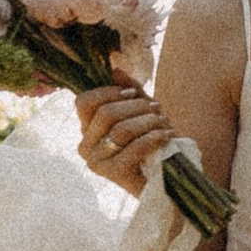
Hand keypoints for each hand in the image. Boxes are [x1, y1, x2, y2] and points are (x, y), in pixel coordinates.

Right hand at [75, 79, 175, 196]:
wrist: (166, 179)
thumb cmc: (151, 142)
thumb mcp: (140, 112)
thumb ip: (128, 91)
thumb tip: (116, 71)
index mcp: (86, 129)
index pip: (83, 102)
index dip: (109, 92)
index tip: (134, 94)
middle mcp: (85, 147)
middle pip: (105, 113)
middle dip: (137, 106)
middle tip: (157, 109)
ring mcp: (97, 162)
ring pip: (121, 129)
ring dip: (149, 121)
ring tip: (164, 122)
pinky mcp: (114, 175)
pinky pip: (134, 147)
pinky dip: (155, 137)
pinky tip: (167, 135)